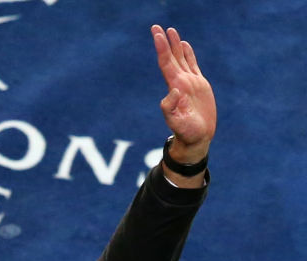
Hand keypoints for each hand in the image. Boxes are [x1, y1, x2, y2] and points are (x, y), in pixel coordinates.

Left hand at [152, 25, 215, 164]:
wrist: (197, 138)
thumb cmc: (186, 132)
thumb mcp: (177, 122)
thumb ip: (171, 108)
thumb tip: (172, 91)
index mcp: (175, 87)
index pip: (166, 63)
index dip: (161, 48)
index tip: (157, 34)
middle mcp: (180, 82)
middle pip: (170, 57)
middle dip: (164, 42)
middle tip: (157, 27)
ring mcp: (189, 82)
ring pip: (181, 59)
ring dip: (175, 45)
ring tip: (171, 31)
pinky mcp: (199, 85)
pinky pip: (192, 65)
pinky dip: (188, 54)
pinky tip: (184, 45)